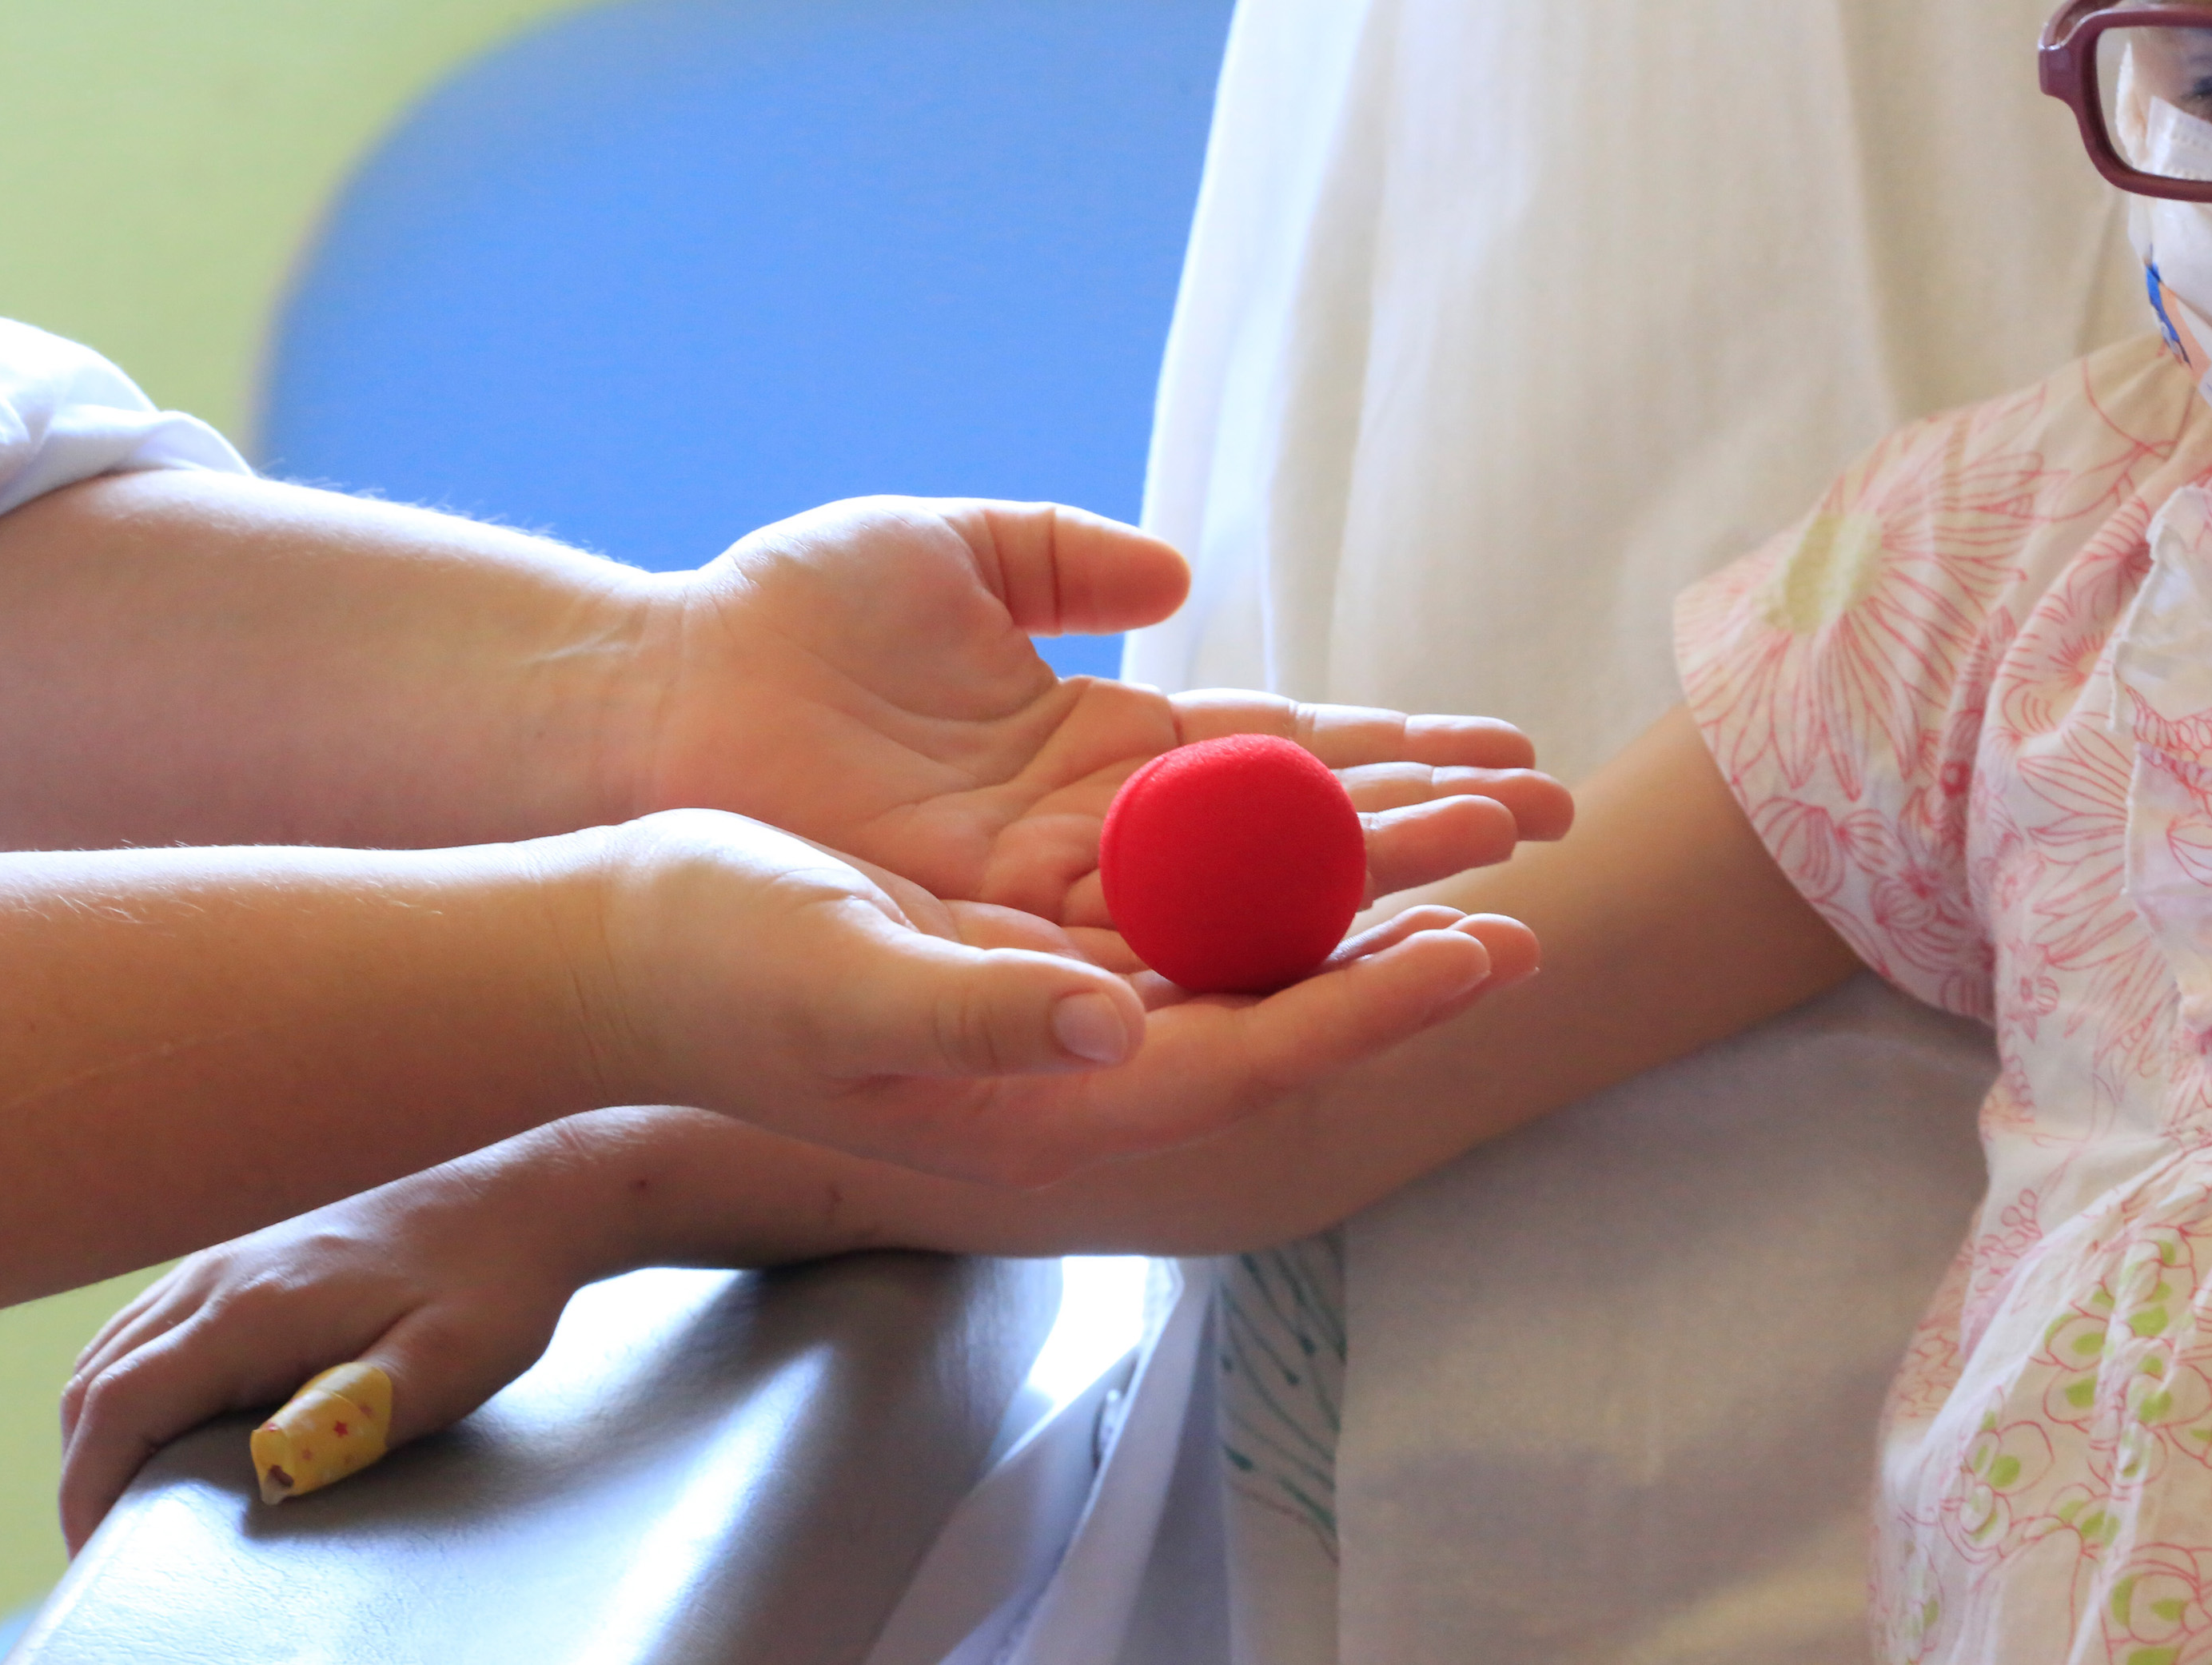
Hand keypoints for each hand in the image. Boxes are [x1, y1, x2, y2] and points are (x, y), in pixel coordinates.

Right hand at [57, 1146, 582, 1553]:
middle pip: (96, 1382)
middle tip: (116, 1549)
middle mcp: (222, 1275)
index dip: (87, 1488)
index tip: (98, 1555)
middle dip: (87, 1470)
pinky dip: (134, 1386)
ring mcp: (231, 1259)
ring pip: (115, 1350)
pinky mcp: (251, 1257)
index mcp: (253, 1308)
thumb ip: (361, 1416)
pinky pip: (153, 1326)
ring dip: (105, 1428)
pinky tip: (175, 1428)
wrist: (524, 1198)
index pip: (118, 1405)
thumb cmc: (494, 1286)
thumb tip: (271, 1465)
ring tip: (137, 1503)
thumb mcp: (450, 1364)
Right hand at [572, 809, 1534, 1185]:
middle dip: (1404, 946)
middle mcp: (1068, 1064)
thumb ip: (972, 1019)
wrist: (620, 943)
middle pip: (1279, 1009)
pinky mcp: (1032, 946)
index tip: (1491, 945)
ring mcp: (1055, 1009)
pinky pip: (1182, 910)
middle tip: (1532, 882)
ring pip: (1246, 954)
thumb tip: (1108, 1032)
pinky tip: (1322, 817)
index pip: (1249, 1056)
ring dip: (1357, 897)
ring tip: (1465, 838)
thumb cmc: (710, 963)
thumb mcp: (834, 981)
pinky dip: (1265, 864)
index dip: (1375, 1005)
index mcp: (1037, 1095)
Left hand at [623, 498, 1574, 929]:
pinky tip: (1384, 956)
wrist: (653, 705)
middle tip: (1558, 825)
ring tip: (1510, 896)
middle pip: (1295, 845)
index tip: (1507, 747)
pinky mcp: (1009, 953)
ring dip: (1383, 905)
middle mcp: (1099, 838)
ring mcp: (1059, 902)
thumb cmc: (779, 616)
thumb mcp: (944, 548)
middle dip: (1427, 836)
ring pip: (1255, 916)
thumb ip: (1064, 555)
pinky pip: (1165, 966)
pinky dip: (1277, 961)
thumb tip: (1174, 574)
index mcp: (1096, 742)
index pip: (1280, 755)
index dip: (1395, 753)